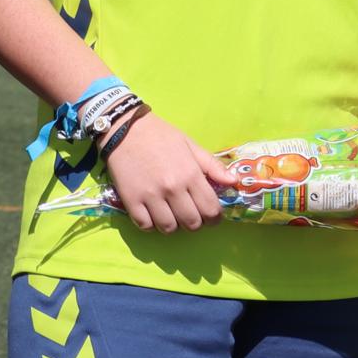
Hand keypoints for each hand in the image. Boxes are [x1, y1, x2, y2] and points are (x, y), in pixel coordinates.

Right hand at [105, 115, 233, 232]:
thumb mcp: (191, 146)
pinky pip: (145, 226)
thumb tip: (233, 182)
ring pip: (169, 228)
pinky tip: (153, 214)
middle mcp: (173, 188)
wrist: (125, 128)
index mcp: (191, 175)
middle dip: (196, 223)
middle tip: (191, 215)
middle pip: (192, 224)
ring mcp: (151, 196)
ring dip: (173, 226)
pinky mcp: (130, 200)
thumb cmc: (161, 136)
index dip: (214, 218)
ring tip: (172, 215)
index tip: (210, 215)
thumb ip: (213, 166)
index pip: (211, 210)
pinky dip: (151, 225)